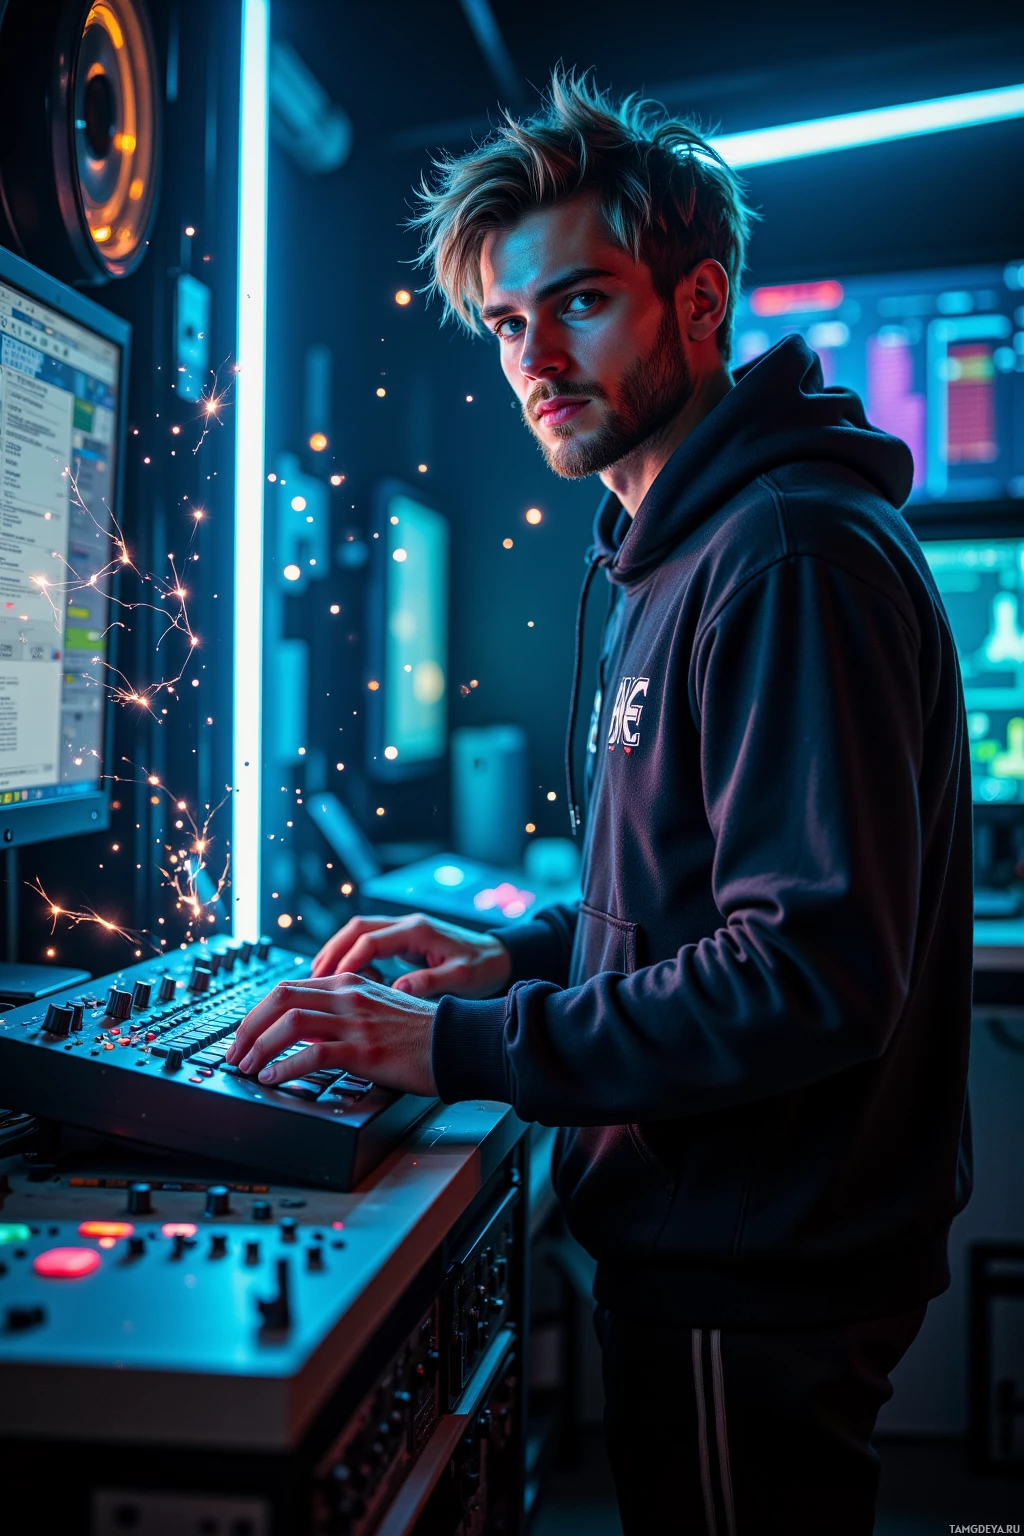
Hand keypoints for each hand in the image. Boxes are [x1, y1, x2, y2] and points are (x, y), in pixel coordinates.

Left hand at [224, 974, 437, 1095]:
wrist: (456, 1041)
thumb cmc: (418, 1031)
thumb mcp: (375, 1008)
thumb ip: (339, 1013)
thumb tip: (302, 1032)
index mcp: (348, 982)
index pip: (287, 988)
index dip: (256, 1012)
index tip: (243, 1035)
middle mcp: (348, 995)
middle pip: (280, 999)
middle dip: (248, 1027)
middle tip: (234, 1052)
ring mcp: (356, 1021)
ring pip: (290, 1024)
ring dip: (259, 1047)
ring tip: (247, 1068)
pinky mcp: (365, 1049)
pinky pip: (314, 1055)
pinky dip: (287, 1067)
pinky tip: (274, 1078)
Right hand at [311, 912, 511, 999]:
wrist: (499, 957)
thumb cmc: (482, 968)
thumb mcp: (461, 978)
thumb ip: (429, 982)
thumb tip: (398, 990)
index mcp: (417, 930)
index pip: (371, 940)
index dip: (348, 961)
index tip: (334, 984)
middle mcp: (406, 925)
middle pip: (356, 929)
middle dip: (332, 952)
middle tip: (312, 979)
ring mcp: (403, 930)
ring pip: (357, 933)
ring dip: (336, 952)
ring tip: (318, 979)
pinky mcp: (402, 941)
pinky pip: (366, 943)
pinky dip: (349, 957)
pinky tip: (343, 980)